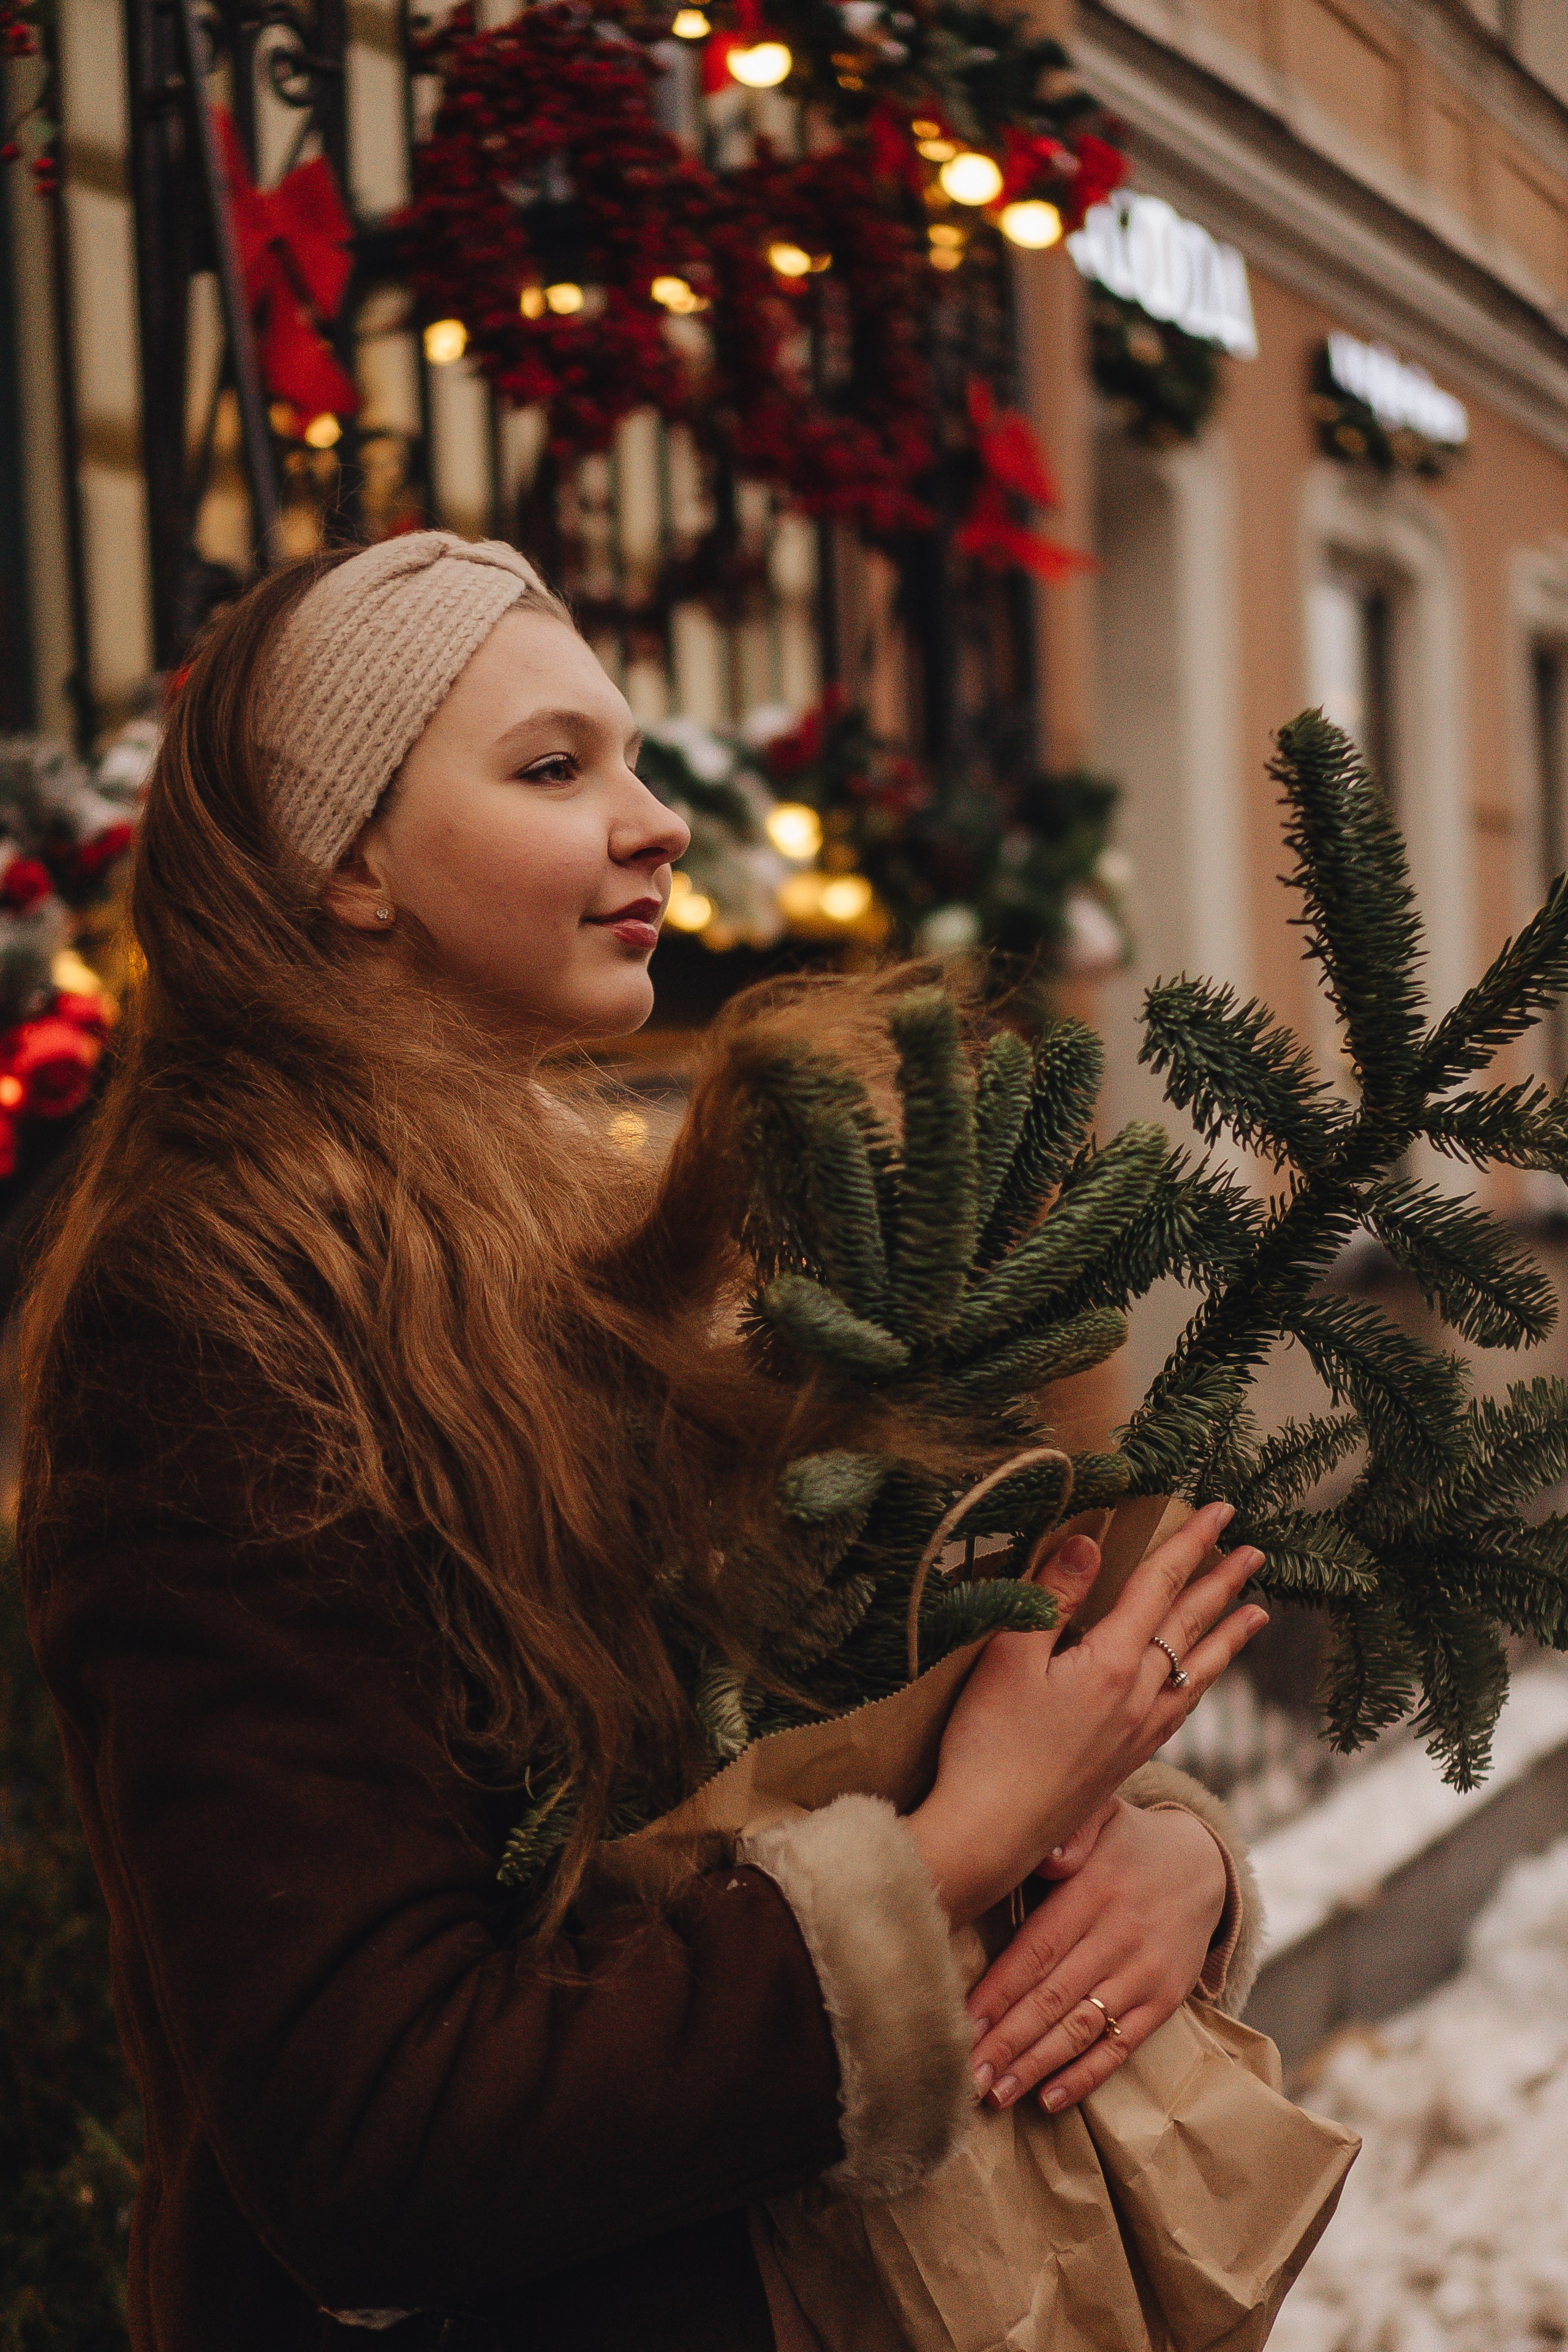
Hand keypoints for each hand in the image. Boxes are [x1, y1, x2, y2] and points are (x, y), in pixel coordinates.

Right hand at [906, 1499, 1264, 1923]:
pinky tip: (1200, 1681)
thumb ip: (1052, 1596)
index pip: (1160, 1586)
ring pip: (1197, 1671)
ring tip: (1257, 1614)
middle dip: (1223, 1584)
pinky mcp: (1128, 1761)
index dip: (1190, 1543)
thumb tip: (1088, 1542)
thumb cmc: (989, 1743)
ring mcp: (1139, 1733)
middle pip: (1190, 1626)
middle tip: (1256, 1553)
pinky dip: (1202, 1680)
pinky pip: (1183, 1706)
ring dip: (1227, 1636)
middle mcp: (1139, 1697)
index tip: (1220, 1510)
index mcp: (1112, 1664)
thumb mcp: (1008, 1657)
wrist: (991, 1835)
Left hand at [966, 1802, 1228, 2112]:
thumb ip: (1072, 1829)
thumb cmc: (1124, 1842)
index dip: (999, 1990)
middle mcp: (1120, 1936)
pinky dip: (1086, 2076)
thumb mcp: (1101, 1815)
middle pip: (1054, 1997)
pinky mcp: (1164, 2000)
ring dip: (1037, 2065)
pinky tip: (1049, 2098)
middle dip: (1007, 2041)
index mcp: (1094, 1890)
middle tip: (967, 2076)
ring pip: (1083, 2028)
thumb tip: (1047, 1853)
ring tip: (996, 2094)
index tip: (962, 2023)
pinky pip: (1122, 2045)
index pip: (1038, 1949)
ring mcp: (1145, 1973)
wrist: (1202, 1865)